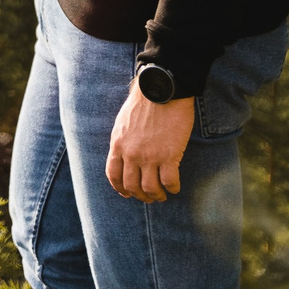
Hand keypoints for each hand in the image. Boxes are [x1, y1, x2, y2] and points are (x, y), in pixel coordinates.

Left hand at [105, 84, 192, 202]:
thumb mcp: (123, 123)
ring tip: (162, 195)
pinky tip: (175, 187)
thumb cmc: (144, 103)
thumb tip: (124, 155)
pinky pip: (170, 182)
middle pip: (131, 186)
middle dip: (140, 196)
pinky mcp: (169, 155)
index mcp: (118, 145)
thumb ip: (123, 141)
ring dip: (156, 195)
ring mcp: (150, 156)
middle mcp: (131, 154)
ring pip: (150, 188)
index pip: (113, 175)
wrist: (161, 91)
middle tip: (149, 197)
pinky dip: (172, 188)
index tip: (127, 193)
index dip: (120, 188)